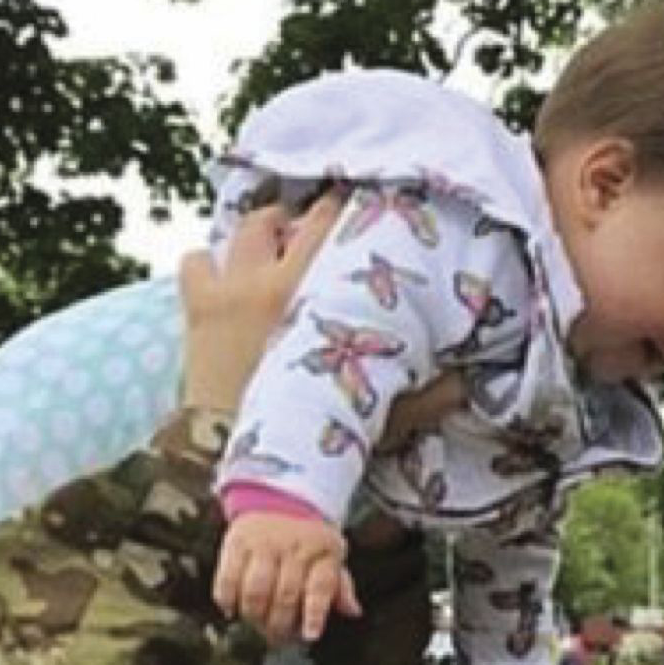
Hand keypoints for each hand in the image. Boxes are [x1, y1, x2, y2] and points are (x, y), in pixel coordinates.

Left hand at [178, 192, 463, 429]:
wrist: (242, 456)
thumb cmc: (312, 436)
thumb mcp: (379, 414)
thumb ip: (425, 396)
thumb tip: (465, 386)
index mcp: (314, 291)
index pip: (335, 223)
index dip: (352, 209)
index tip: (367, 208)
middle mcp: (269, 278)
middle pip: (289, 216)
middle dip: (308, 215)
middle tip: (325, 226)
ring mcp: (228, 288)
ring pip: (245, 228)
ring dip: (263, 230)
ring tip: (278, 243)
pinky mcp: (198, 307)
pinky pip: (198, 258)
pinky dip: (210, 262)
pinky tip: (226, 277)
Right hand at [214, 512, 361, 642]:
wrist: (278, 498)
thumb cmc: (309, 538)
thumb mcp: (332, 555)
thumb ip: (340, 586)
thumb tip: (353, 611)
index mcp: (322, 551)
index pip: (320, 586)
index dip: (314, 614)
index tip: (309, 635)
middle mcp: (293, 546)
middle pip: (285, 595)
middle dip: (280, 625)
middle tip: (278, 639)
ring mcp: (263, 544)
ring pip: (256, 591)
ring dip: (254, 616)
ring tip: (257, 625)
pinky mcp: (237, 542)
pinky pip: (228, 578)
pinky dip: (227, 599)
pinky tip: (233, 610)